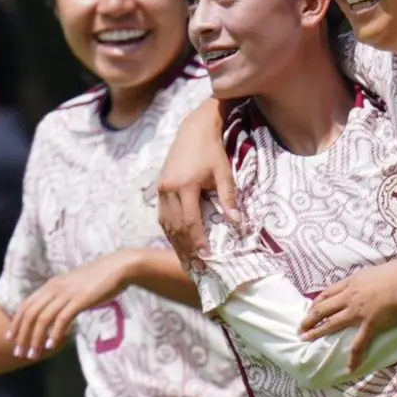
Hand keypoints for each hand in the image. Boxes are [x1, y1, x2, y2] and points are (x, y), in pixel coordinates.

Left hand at [6, 250, 134, 359]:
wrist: (117, 268)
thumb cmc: (98, 278)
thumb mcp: (72, 286)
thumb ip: (61, 298)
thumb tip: (53, 315)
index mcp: (51, 285)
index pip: (26, 305)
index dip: (16, 322)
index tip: (11, 338)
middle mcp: (54, 288)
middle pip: (30, 314)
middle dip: (22, 335)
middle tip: (19, 352)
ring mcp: (67, 294)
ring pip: (43, 319)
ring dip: (35, 339)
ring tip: (33, 354)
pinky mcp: (80, 300)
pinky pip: (62, 319)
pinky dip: (55, 333)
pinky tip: (51, 345)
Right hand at [159, 99, 238, 270]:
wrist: (193, 130)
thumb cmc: (212, 150)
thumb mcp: (224, 172)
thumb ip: (229, 197)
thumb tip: (237, 223)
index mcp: (184, 186)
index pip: (190, 221)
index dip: (198, 241)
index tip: (207, 256)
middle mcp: (168, 189)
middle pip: (175, 226)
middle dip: (185, 248)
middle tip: (195, 266)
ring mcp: (161, 189)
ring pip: (166, 223)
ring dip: (176, 243)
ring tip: (186, 260)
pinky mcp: (159, 188)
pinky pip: (163, 215)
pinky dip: (170, 230)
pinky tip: (177, 242)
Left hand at [299, 258, 396, 370]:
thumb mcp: (377, 270)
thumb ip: (370, 278)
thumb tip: (374, 279)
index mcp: (352, 282)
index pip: (329, 293)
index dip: (317, 302)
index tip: (311, 308)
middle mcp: (350, 297)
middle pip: (323, 308)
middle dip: (309, 318)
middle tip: (300, 327)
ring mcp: (357, 312)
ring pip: (331, 323)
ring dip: (316, 332)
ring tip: (306, 338)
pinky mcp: (370, 325)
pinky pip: (359, 344)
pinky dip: (354, 357)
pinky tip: (350, 367)